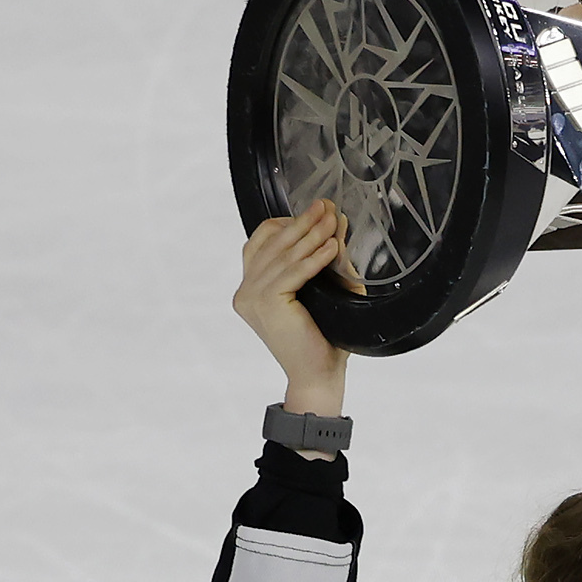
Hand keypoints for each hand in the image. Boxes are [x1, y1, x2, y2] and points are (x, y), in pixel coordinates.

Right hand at [234, 201, 364, 416]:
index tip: (318, 211)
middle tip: (326, 206)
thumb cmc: (322, 338)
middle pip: (272, 243)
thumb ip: (326, 259)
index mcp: (251, 288)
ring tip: (333, 220)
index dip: (288, 223)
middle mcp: (245, 291)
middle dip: (302, 222)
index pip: (262, 241)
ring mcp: (251, 297)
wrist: (318, 375)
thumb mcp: (324, 289)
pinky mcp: (266, 303)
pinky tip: (331, 247)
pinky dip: (314, 258)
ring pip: (283, 255)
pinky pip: (293, 272)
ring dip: (311, 234)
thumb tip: (336, 223)